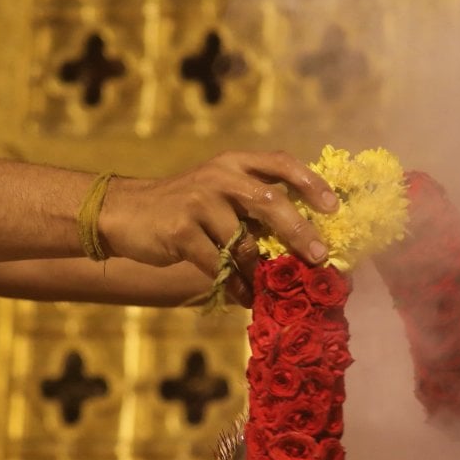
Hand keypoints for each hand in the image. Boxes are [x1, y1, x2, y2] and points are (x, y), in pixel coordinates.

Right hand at [97, 152, 339, 291]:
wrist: (125, 213)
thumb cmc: (182, 207)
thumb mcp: (217, 191)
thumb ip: (252, 204)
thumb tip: (303, 237)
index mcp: (233, 163)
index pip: (280, 163)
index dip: (310, 183)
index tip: (333, 207)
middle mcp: (218, 176)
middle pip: (269, 202)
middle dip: (300, 232)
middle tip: (319, 257)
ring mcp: (198, 202)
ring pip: (244, 242)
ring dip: (261, 271)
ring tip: (270, 289)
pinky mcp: (180, 231)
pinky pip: (219, 265)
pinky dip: (236, 284)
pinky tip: (245, 296)